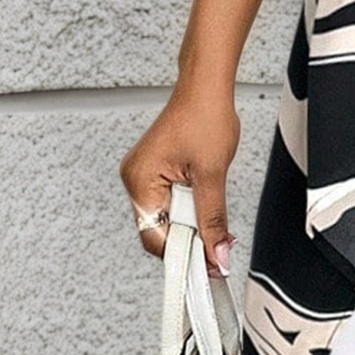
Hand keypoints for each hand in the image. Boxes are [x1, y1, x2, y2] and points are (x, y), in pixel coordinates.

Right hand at [120, 0, 289, 270]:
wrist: (206, 87)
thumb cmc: (205, 116)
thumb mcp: (212, 174)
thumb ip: (213, 218)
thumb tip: (216, 253)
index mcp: (140, 181)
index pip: (155, 237)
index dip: (183, 255)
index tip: (208, 267)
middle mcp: (135, 181)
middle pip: (159, 231)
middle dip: (190, 242)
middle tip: (219, 249)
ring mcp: (144, 177)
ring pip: (168, 220)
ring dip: (192, 227)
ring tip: (215, 225)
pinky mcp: (156, 174)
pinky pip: (171, 205)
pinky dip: (190, 212)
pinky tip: (206, 209)